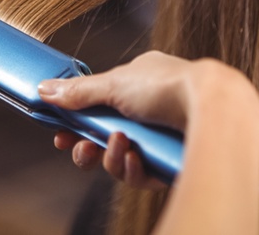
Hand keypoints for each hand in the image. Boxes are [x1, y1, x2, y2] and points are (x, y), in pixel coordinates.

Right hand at [38, 51, 258, 188]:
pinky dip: (136, 170)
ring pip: (124, 160)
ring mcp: (164, 137)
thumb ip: (78, 92)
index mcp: (139, 84)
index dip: (78, 123)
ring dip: (114, 157)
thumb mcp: (114, 84)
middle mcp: (152, 110)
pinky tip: (137, 160)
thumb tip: (45, 90)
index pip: (100, 107)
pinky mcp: (174, 162)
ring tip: (120, 146)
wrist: (213, 107)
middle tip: (82, 151)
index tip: (61, 134)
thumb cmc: (170, 86)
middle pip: (108, 138)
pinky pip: (144, 175)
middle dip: (92, 147)